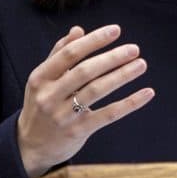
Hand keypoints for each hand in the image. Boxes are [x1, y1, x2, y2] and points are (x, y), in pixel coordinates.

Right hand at [17, 25, 154, 177]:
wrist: (29, 147)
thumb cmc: (40, 105)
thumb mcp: (42, 79)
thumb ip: (59, 53)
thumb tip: (78, 29)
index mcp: (40, 77)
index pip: (69, 54)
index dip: (94, 40)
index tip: (116, 30)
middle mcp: (50, 95)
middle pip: (85, 71)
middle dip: (112, 58)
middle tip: (134, 49)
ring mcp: (63, 115)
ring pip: (97, 90)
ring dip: (122, 76)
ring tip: (141, 64)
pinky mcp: (78, 131)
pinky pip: (108, 114)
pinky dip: (130, 103)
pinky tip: (147, 92)